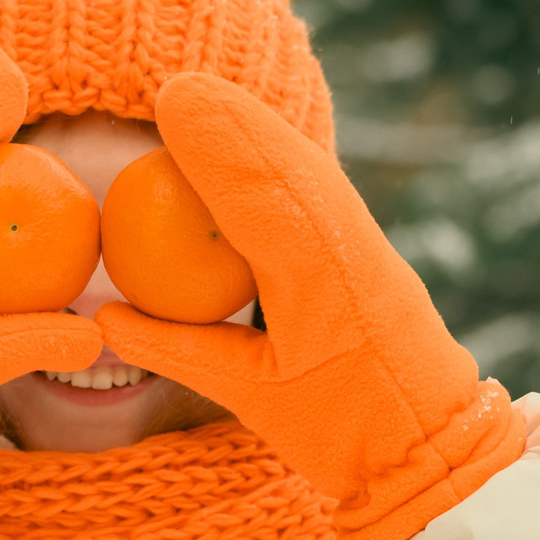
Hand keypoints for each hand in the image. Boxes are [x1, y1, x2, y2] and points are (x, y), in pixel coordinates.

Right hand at [94, 72, 523, 539]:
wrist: (437, 448)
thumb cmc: (341, 433)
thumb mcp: (250, 397)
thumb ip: (176, 350)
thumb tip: (102, 316)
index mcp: (319, 281)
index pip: (262, 194)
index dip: (218, 143)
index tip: (173, 102)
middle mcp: (351, 247)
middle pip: (288, 164)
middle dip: (234, 122)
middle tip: (177, 91)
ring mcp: (370, 244)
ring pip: (309, 170)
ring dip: (258, 134)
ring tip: (201, 105)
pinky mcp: (375, 250)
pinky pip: (321, 192)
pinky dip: (278, 164)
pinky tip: (247, 148)